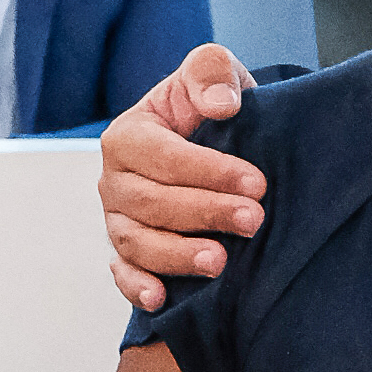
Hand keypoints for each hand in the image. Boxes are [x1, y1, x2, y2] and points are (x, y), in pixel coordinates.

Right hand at [99, 43, 265, 311]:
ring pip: (136, 242)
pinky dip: (136, 287)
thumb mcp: (214, 73)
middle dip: (204, 213)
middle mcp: (115, 179)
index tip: (257, 183)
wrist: (217, 141)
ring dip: (177, 255)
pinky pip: (122, 273)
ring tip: (220, 263)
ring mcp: (118, 218)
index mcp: (129, 134)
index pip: (163, 157)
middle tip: (253, 220)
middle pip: (150, 203)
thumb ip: (211, 72)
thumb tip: (220, 104)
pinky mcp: (128, 252)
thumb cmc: (212, 107)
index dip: (209, 171)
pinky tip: (160, 299)